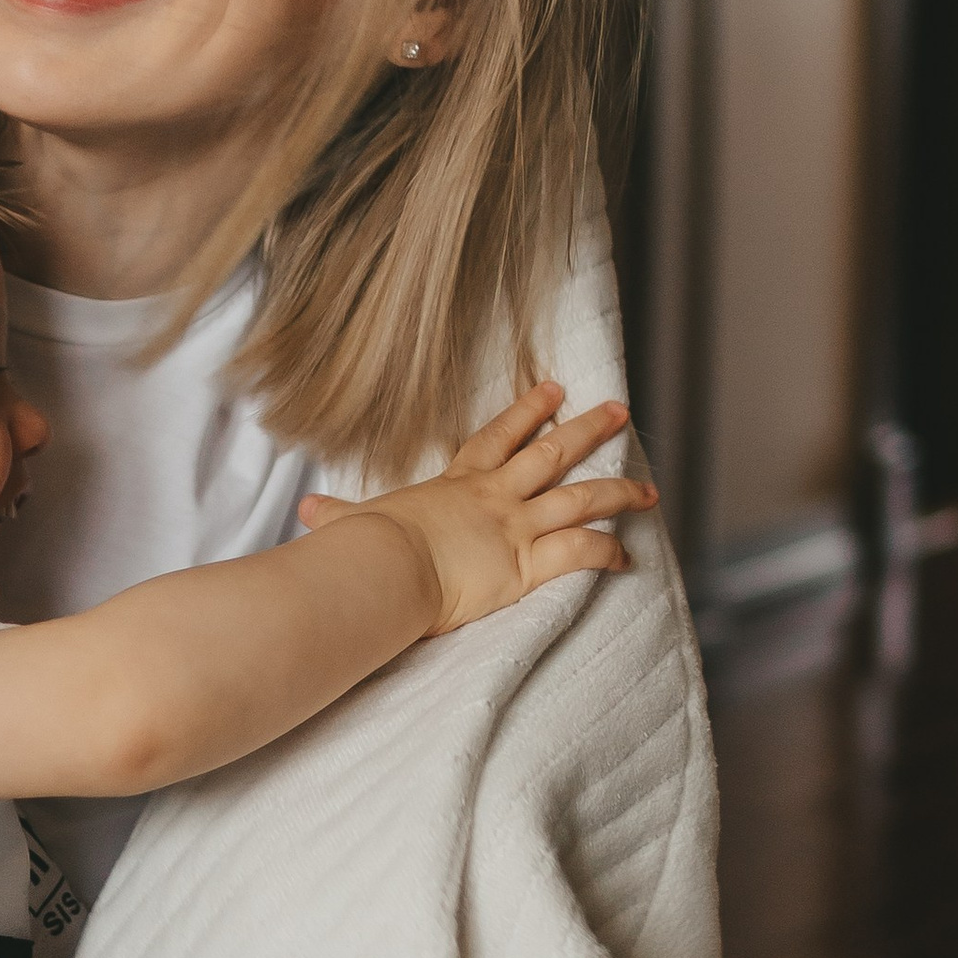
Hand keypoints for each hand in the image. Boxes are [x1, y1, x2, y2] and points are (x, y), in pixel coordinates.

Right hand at [298, 385, 657, 635]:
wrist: (382, 568)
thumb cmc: (367, 548)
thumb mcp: (354, 523)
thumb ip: (338, 517)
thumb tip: (306, 512)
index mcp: (457, 484)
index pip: (498, 437)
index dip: (528, 411)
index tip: (553, 388)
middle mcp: (494, 497)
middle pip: (551, 454)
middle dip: (588, 430)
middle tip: (618, 410)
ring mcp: (514, 527)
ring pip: (579, 498)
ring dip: (618, 490)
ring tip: (650, 488)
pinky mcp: (527, 563)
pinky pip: (578, 551)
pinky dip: (607, 550)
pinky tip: (627, 555)